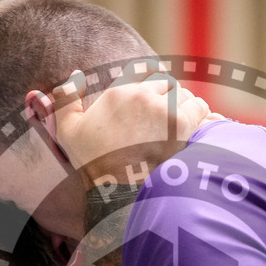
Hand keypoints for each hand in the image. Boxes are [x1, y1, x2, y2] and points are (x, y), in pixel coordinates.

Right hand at [49, 61, 222, 187]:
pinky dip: (199, 114)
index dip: (152, 85)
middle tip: (167, 116)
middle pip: (167, 83)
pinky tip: (192, 128)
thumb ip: (65, 98)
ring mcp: (164, 110)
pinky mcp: (182, 127)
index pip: (145, 72)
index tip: (154, 100)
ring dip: (185, 105)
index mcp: (119, 93)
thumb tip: (76, 73)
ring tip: (180, 123)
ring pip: (184, 94)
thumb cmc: (93, 165)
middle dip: (169, 96)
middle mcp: (142, 96)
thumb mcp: (67, 130)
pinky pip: (199, 108)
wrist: (118, 193)